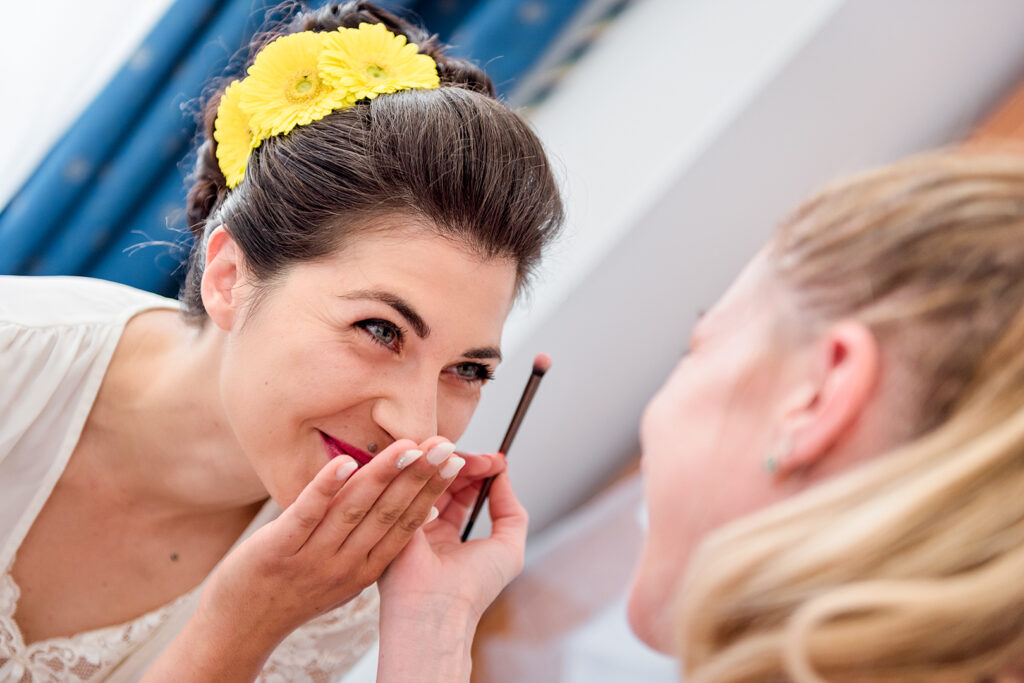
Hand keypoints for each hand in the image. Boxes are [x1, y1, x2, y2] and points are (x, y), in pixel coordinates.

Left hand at [142, 437, 465, 681]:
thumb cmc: (293, 590)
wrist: (240, 627)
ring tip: (407, 446)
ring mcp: (312, 558)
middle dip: (420, 476)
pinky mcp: (278, 549)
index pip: (408, 524)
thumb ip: (372, 543)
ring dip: (383, 475)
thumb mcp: (344, 573)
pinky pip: (307, 513)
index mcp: (367, 568)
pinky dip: (327, 486)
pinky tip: (344, 462)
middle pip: (390, 513)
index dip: (432, 490)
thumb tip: (406, 508)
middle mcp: (346, 565)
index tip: (454, 460)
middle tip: (445, 445)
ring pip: (355, 510)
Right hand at [375, 470, 528, 681]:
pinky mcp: (393, 513)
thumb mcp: (508, 549)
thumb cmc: (472, 589)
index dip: (480, 472)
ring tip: (471, 460)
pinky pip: (411, 481)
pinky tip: (448, 463)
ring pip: (429, 476)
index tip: (498, 462)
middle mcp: (426, 526)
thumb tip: (503, 476)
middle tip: (489, 461)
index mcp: (448, 536)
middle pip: (445, 478)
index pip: (461, 491)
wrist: (436, 609)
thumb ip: (511, 512)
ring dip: (452, 461)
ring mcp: (408, 518)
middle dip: (470, 464)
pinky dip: (430, 467)